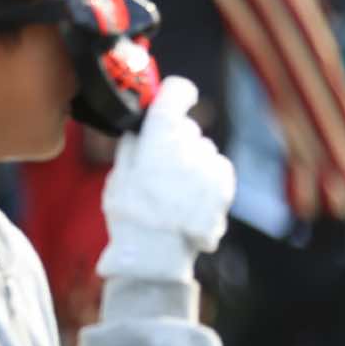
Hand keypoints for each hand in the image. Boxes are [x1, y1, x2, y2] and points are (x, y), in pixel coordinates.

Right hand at [98, 78, 237, 281]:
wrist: (158, 253)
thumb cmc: (132, 214)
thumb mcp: (118, 175)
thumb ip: (131, 145)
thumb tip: (140, 128)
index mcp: (161, 136)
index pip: (177, 91)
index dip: (175, 93)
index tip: (173, 99)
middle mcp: (192, 144)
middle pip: (187, 128)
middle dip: (174, 140)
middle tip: (157, 167)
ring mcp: (211, 165)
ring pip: (202, 150)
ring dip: (191, 160)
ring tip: (173, 190)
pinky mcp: (226, 184)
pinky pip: (217, 168)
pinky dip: (206, 177)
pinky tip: (189, 197)